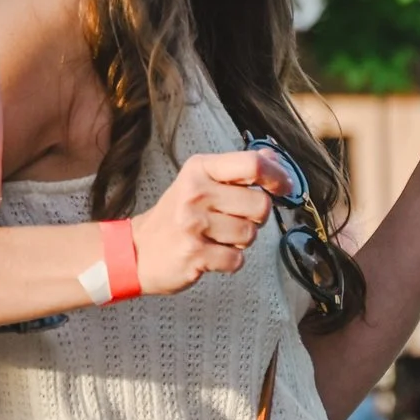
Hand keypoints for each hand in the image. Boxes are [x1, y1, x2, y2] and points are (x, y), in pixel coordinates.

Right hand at [130, 149, 289, 295]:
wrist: (137, 250)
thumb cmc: (175, 216)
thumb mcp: (201, 182)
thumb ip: (238, 170)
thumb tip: (276, 158)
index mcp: (199, 169)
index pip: (252, 164)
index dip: (277, 177)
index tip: (283, 187)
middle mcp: (195, 192)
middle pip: (259, 204)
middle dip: (254, 218)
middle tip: (230, 220)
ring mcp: (192, 223)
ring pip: (250, 234)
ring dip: (240, 241)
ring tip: (215, 238)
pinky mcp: (194, 253)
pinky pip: (237, 259)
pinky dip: (229, 261)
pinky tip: (210, 254)